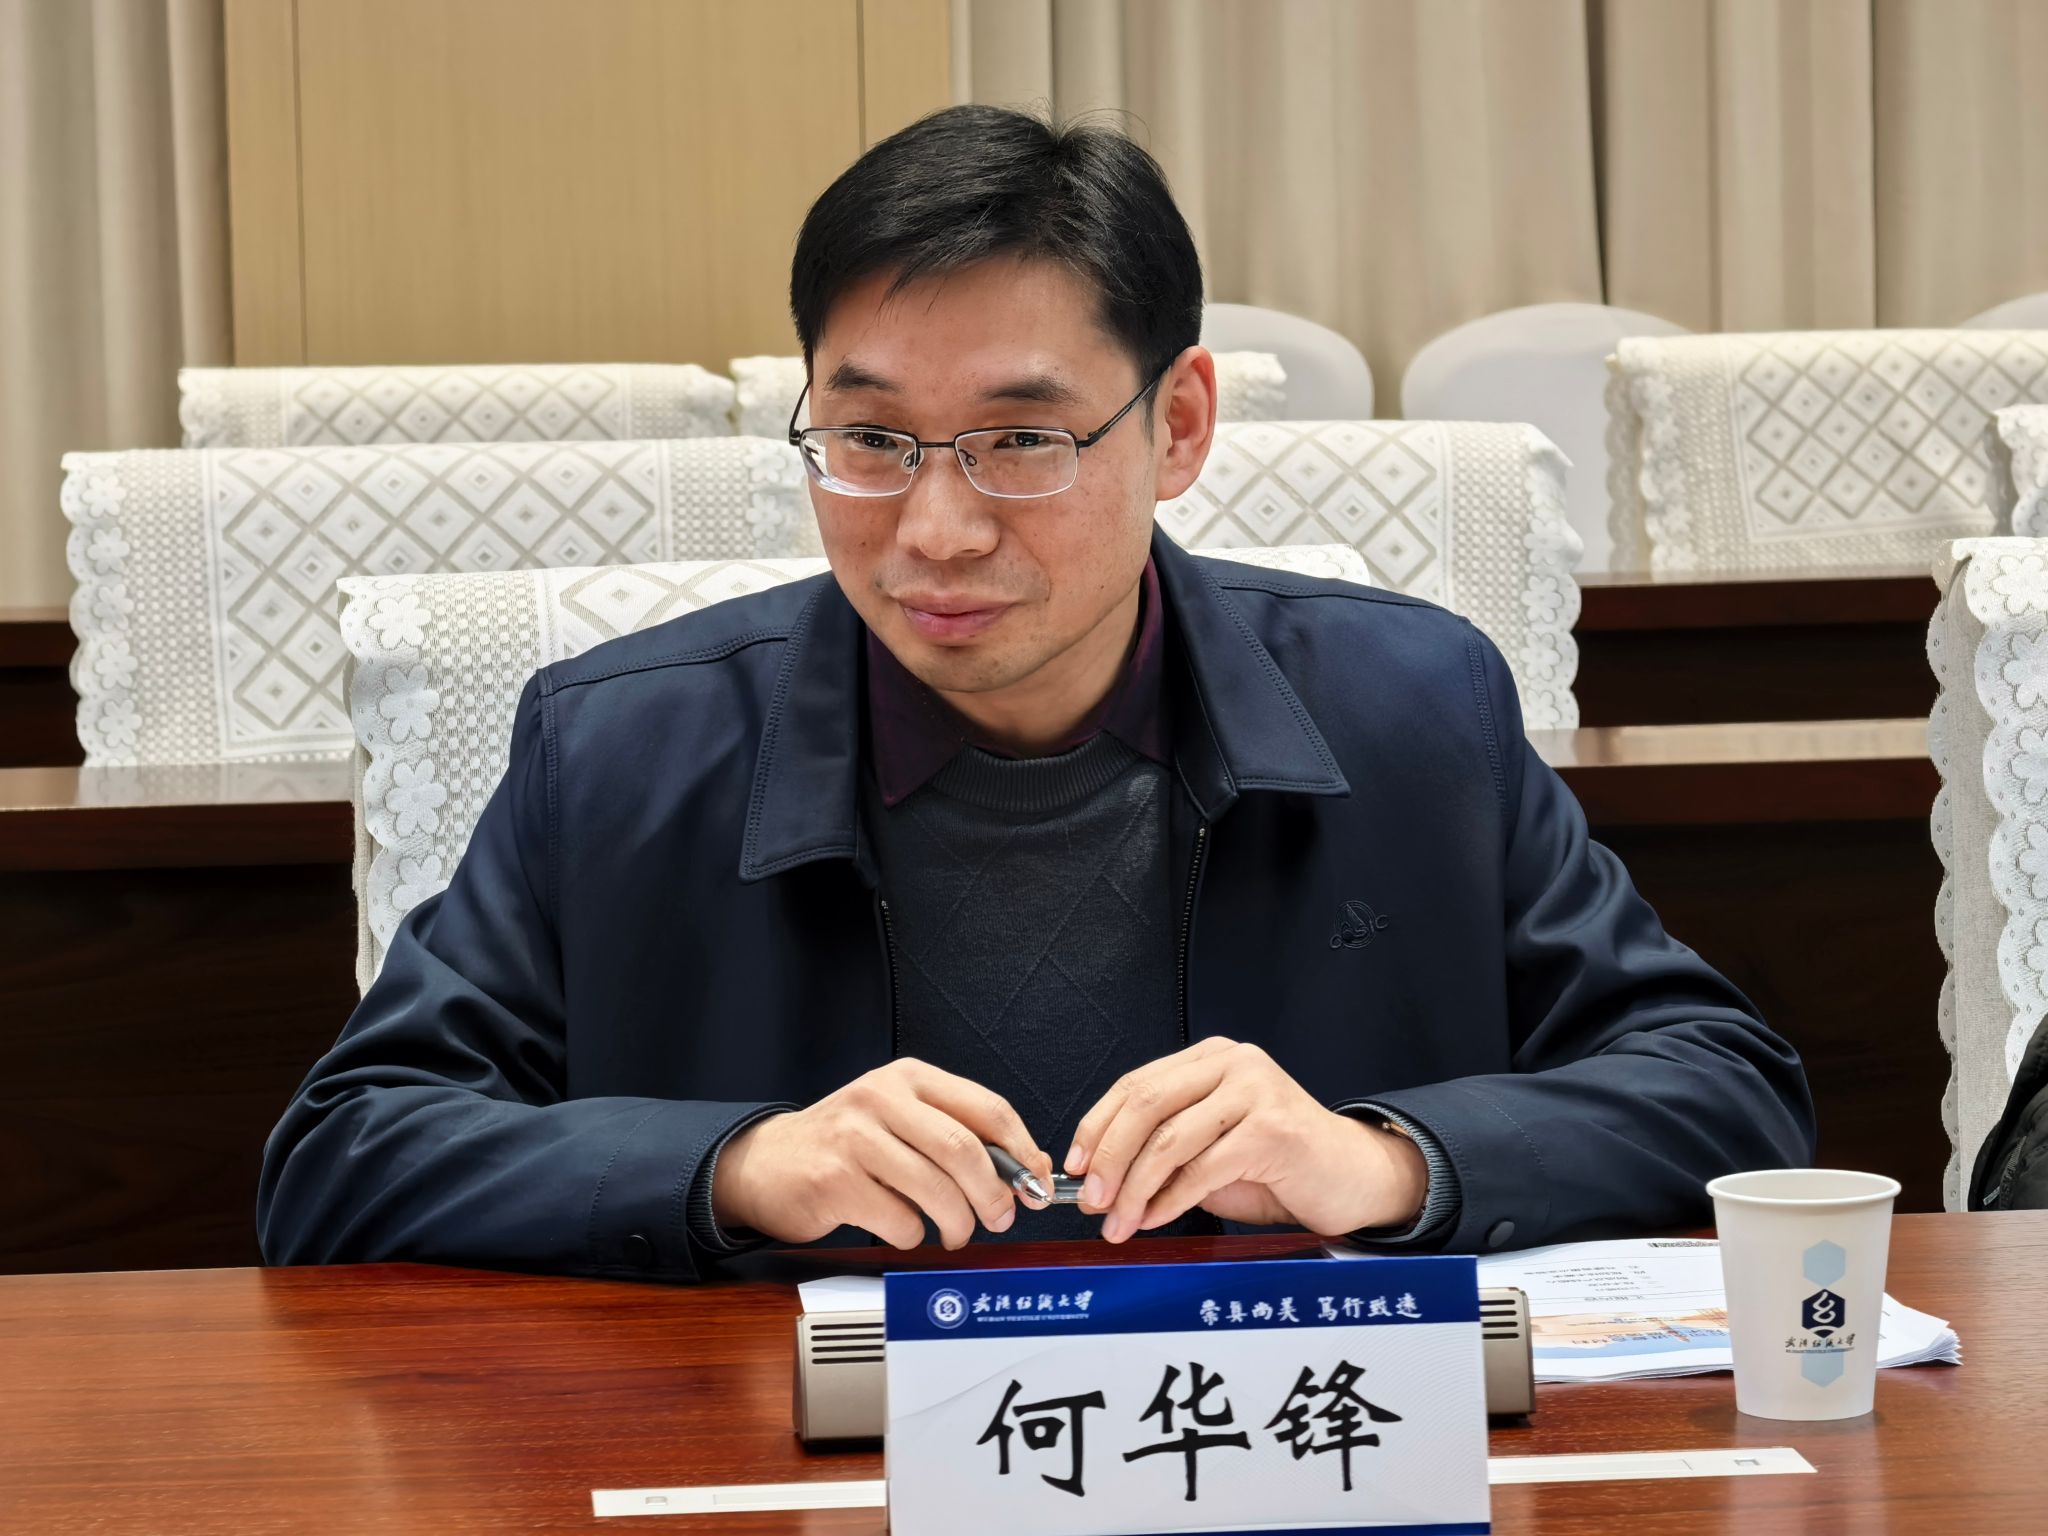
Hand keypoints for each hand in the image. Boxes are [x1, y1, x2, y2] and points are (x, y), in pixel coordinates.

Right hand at [711, 1059, 1052, 1250]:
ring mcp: (854, 1136)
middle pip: (964, 1149)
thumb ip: (959, 1136)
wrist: (767, 1163)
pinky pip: (899, 1218)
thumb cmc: (845, 1145)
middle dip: (994, 1194)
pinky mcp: (834, 1178)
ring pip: (935, 1188)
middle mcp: (881, 1097)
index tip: (1038, 1184)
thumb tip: (1030, 1170)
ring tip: (953, 1232)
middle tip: (1001, 1218)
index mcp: (909, 1078)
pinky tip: (901, 1227)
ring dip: (957, 1222)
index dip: (1022, 1152)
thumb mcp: (901, 1121)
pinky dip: (911, 1234)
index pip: (987, 1109)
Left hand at [1065, 1037, 1427, 1240]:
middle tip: (1090, 1199)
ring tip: (1118, 1221)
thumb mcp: (1210, 1151)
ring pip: (1170, 1138)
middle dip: (1109, 1157)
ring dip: (1135, 1188)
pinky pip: (1203, 1167)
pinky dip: (1170, 1200)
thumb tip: (1100, 1184)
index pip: (1135, 1085)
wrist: (1353, 1176)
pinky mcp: (1272, 1127)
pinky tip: (1155, 1219)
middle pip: (1145, 1103)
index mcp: (1210, 1059)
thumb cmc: (1280, 1165)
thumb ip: (1163, 1156)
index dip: (1098, 1126)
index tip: (1075, 1165)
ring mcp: (1255, 1090)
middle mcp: (1232, 1063)